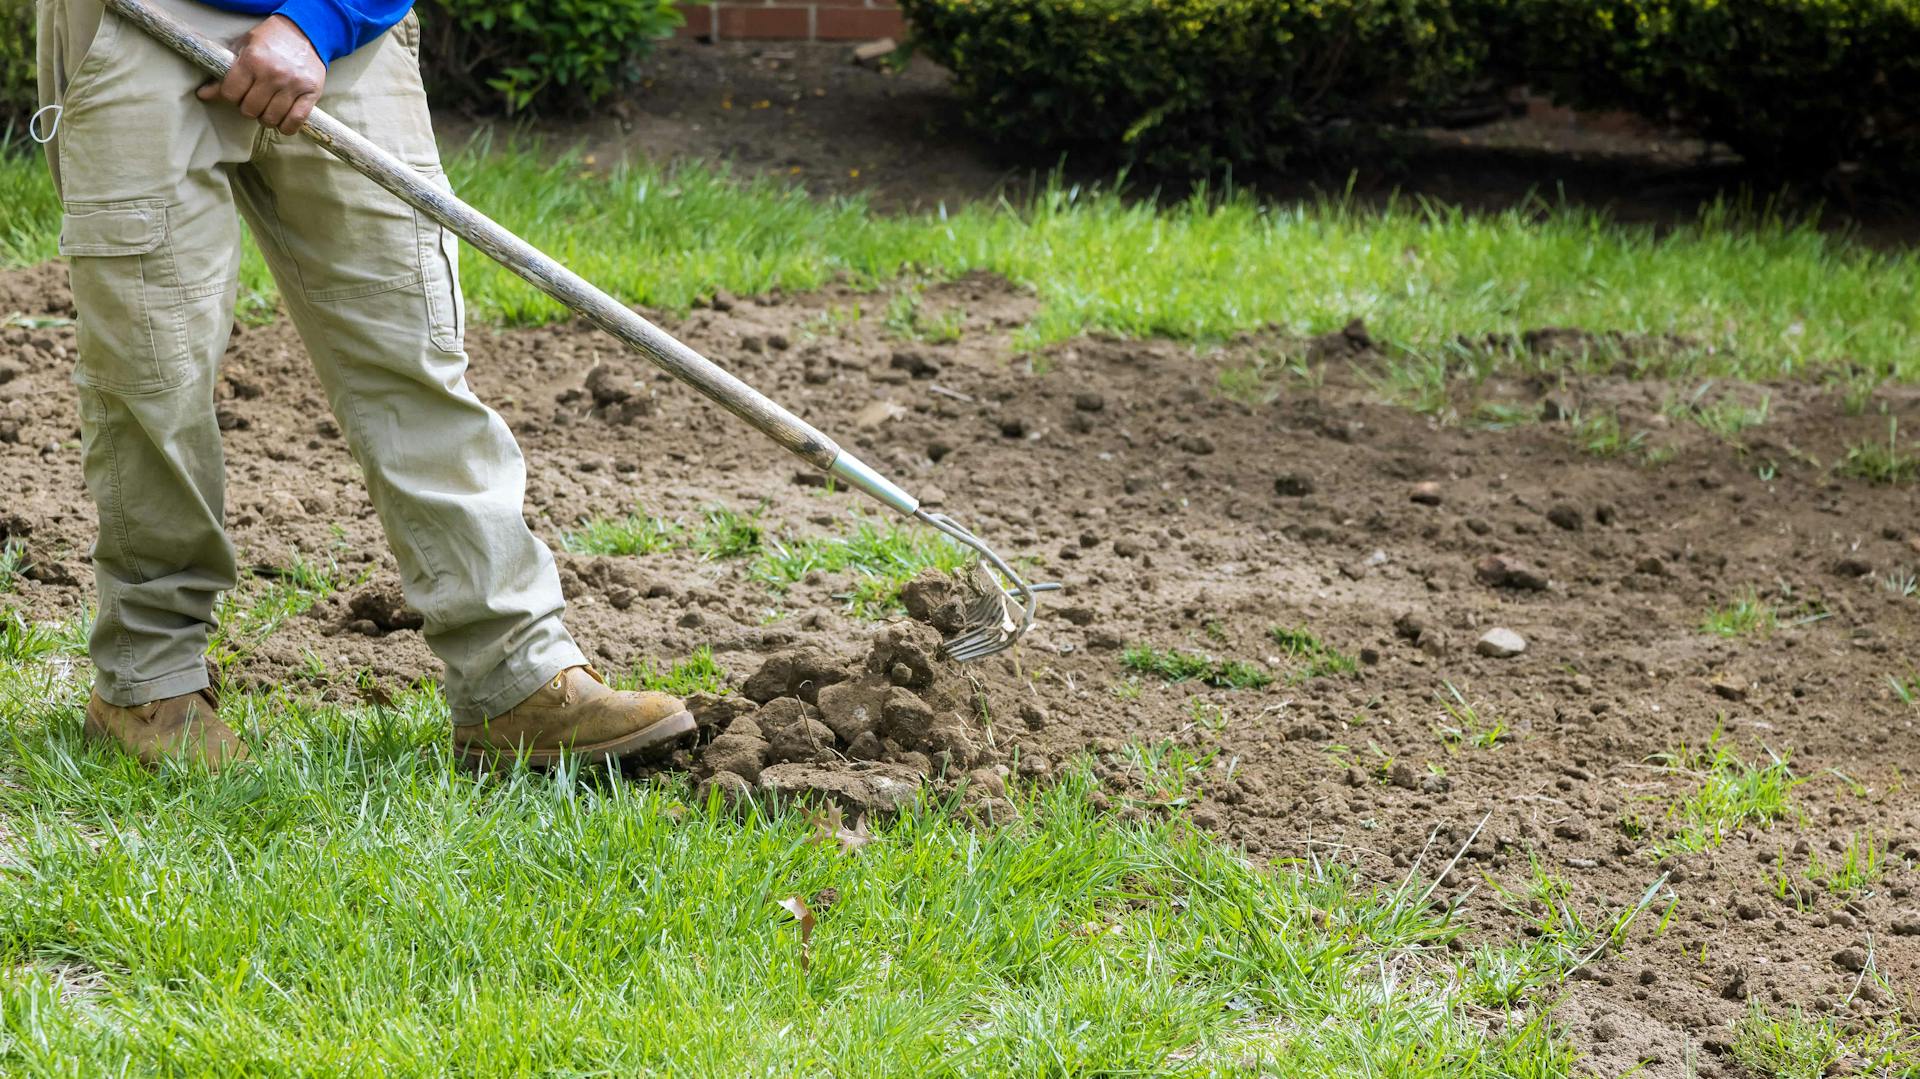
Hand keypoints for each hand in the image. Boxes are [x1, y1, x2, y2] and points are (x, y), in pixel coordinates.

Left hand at [196, 15, 324, 134]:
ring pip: (271, 118)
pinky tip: (283, 120)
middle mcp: (273, 73)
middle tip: (255, 100)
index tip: (238, 92)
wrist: (303, 32)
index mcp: (252, 60)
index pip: (231, 94)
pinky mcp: (311, 92)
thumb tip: (203, 95)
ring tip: (269, 108)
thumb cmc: (269, 42)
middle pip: (250, 110)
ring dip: (267, 118)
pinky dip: (286, 126)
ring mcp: (293, 84)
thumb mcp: (242, 50)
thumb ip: (224, 74)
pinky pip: (295, 121)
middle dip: (249, 108)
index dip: (231, 97)